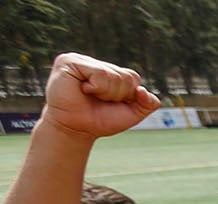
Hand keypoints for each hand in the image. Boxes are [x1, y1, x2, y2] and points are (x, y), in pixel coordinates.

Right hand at [43, 53, 159, 138]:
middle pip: (125, 76)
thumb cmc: (100, 120)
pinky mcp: (69, 61)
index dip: (127, 95)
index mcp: (109, 71)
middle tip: (99, 100)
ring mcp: (82, 60)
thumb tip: (143, 90)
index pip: (133, 77)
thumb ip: (148, 103)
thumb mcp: (132, 114)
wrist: (75, 129)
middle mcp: (95, 63)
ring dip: (106, 92)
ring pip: (113, 75)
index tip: (111, 103)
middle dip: (117, 95)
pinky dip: (96, 87)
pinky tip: (82, 89)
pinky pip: (99, 73)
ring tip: (90, 95)